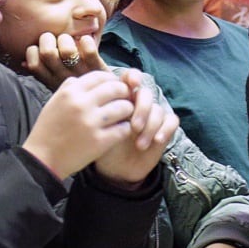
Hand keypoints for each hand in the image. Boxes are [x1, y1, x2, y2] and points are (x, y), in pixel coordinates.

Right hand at [23, 69, 138, 179]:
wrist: (42, 159)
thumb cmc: (48, 130)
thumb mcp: (53, 102)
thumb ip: (69, 87)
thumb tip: (85, 79)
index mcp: (70, 93)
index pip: (100, 76)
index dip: (111, 79)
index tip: (114, 86)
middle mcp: (81, 104)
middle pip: (116, 88)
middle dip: (124, 93)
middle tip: (124, 100)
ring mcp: (91, 123)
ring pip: (124, 107)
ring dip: (127, 111)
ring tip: (123, 116)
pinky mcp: (100, 142)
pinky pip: (124, 128)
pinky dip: (124, 128)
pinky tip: (119, 130)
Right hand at [24, 32, 107, 89]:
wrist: (106, 110)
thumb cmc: (79, 92)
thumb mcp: (56, 86)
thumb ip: (43, 73)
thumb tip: (24, 63)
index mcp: (50, 81)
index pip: (32, 63)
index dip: (34, 51)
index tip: (41, 48)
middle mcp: (63, 78)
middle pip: (47, 52)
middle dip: (49, 38)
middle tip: (56, 40)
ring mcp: (80, 75)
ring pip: (67, 50)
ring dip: (67, 39)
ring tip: (72, 41)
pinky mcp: (98, 71)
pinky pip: (89, 51)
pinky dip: (86, 41)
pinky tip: (86, 41)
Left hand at [93, 69, 177, 186]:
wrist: (115, 170)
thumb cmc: (102, 146)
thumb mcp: (96, 128)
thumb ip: (95, 108)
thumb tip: (76, 83)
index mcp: (122, 99)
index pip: (131, 79)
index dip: (133, 77)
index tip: (132, 85)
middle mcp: (138, 105)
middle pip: (146, 93)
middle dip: (142, 108)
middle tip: (134, 127)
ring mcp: (152, 116)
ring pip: (158, 109)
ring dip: (150, 126)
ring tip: (139, 144)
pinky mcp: (164, 129)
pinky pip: (172, 121)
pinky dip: (165, 128)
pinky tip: (156, 140)